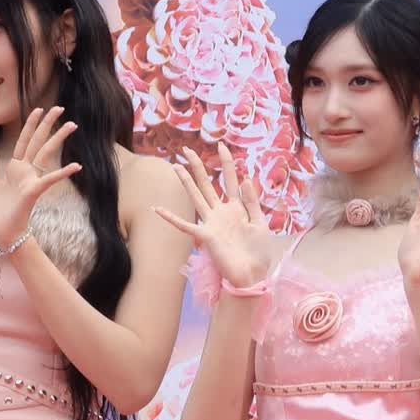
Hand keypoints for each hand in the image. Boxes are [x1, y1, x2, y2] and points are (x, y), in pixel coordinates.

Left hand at [0, 106, 80, 250]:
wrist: (3, 233)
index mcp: (16, 168)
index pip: (25, 141)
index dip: (30, 124)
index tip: (38, 109)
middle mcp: (26, 171)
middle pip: (39, 142)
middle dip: (48, 124)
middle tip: (61, 108)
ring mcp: (32, 179)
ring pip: (46, 153)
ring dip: (58, 138)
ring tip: (72, 124)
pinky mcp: (33, 191)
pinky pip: (49, 179)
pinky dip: (62, 173)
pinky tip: (77, 166)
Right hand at [155, 143, 272, 289]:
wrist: (253, 274)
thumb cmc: (259, 252)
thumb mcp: (261, 223)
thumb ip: (253, 202)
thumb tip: (245, 178)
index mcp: (236, 208)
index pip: (230, 180)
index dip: (227, 163)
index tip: (222, 145)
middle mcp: (221, 212)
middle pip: (207, 184)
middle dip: (198, 166)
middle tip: (187, 150)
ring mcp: (211, 223)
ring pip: (196, 197)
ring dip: (186, 183)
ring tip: (175, 166)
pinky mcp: (205, 236)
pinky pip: (185, 225)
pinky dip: (171, 218)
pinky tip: (157, 210)